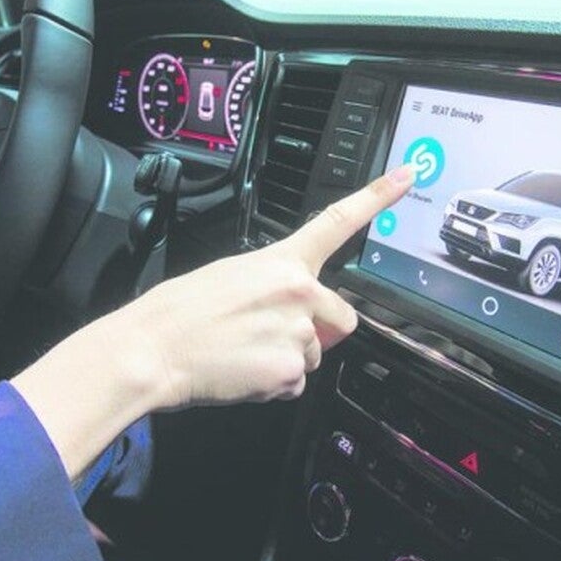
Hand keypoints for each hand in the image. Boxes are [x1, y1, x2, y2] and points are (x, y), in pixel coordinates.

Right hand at [98, 163, 416, 408]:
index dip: (378, 197)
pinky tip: (243, 373)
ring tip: (244, 352)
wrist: (152, 348)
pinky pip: (296, 385)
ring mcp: (298, 332)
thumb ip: (278, 287)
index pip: (338, 221)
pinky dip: (273, 386)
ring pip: (316, 356)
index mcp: (283, 261)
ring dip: (288, 361)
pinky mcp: (290, 370)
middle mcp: (299, 291)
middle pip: (341, 319)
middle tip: (269, 337)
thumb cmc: (180, 312)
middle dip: (317, 333)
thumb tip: (300, 314)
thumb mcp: (233, 277)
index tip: (408, 175)